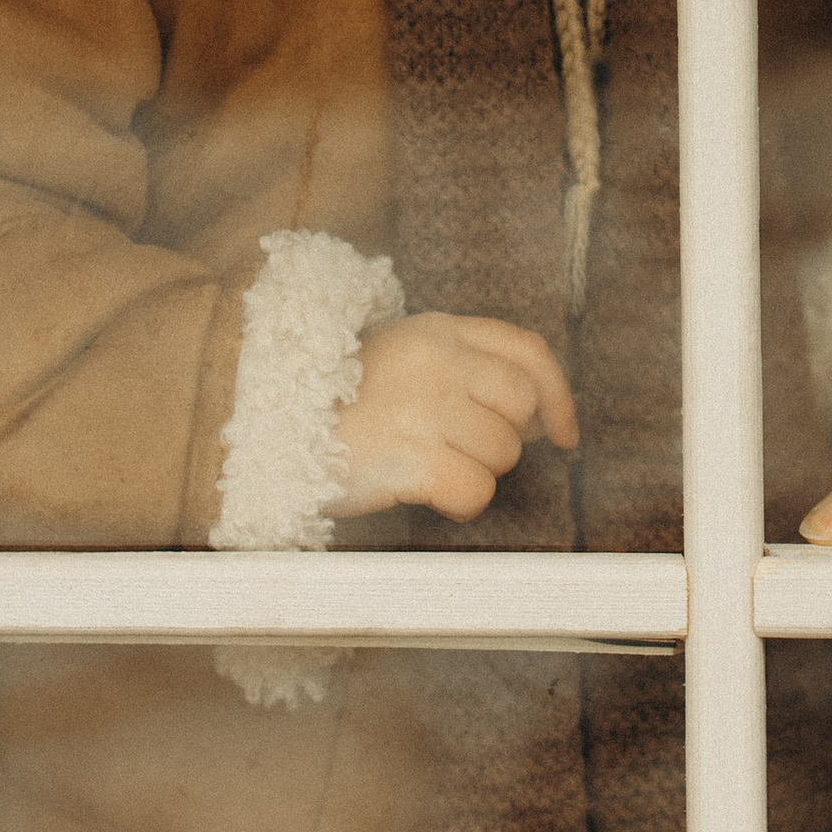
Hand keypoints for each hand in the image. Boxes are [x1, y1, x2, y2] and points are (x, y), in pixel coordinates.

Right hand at [327, 313, 578, 523]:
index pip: (528, 352)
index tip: (563, 433)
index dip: (558, 395)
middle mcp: (438, 360)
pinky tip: (426, 491)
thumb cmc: (338, 403)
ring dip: (475, 470)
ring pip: (502, 452)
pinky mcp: (411, 457)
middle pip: (521, 404)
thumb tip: (539, 416)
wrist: (268, 425)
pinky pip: (475, 491)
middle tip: (461, 450)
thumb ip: (464, 369)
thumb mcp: (402, 359)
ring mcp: (425, 406)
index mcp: (438, 330)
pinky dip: (460, 501)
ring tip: (425, 463)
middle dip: (505, 439)